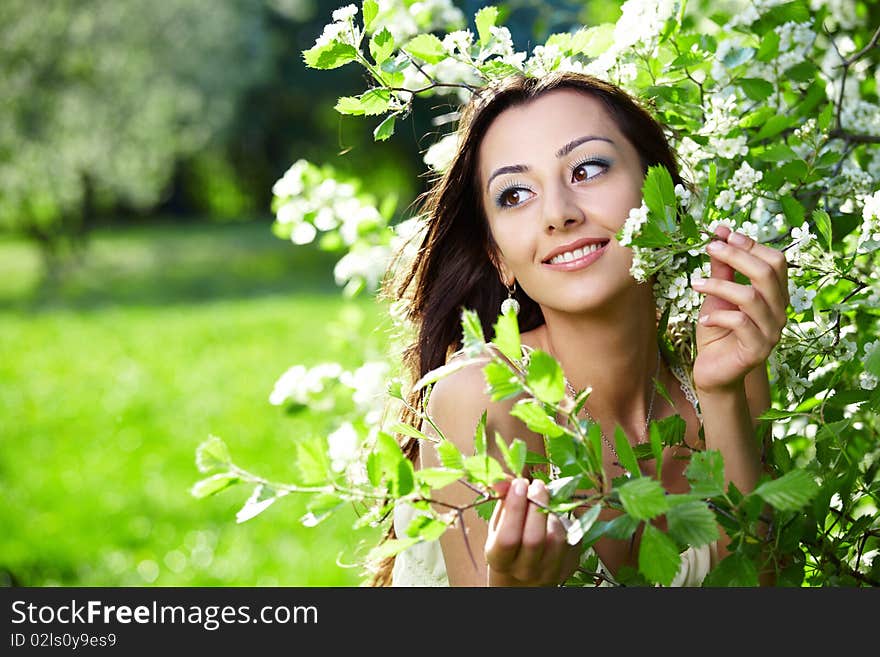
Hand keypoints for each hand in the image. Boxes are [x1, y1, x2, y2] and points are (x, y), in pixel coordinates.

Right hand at [484, 477, 579, 585]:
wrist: (525, 578)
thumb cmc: (510, 545)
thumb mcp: (499, 525)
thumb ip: (502, 502)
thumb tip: (503, 480)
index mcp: (500, 560)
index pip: (508, 538)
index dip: (514, 508)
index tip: (519, 483)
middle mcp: (524, 571)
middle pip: (534, 539)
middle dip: (537, 505)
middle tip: (537, 485)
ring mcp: (549, 572)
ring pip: (556, 538)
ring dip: (552, 513)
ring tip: (545, 502)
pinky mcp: (569, 567)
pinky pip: (574, 539)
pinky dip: (565, 522)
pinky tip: (555, 517)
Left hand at [691, 226, 788, 392]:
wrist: (714, 371)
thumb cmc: (717, 332)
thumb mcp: (717, 296)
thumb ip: (722, 269)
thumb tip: (720, 234)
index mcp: (775, 295)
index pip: (776, 261)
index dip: (751, 245)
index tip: (723, 234)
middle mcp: (779, 311)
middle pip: (768, 273)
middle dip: (736, 256)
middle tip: (709, 249)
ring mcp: (772, 332)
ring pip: (752, 297)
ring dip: (720, 285)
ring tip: (694, 284)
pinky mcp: (757, 350)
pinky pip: (741, 323)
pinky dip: (718, 316)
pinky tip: (703, 318)